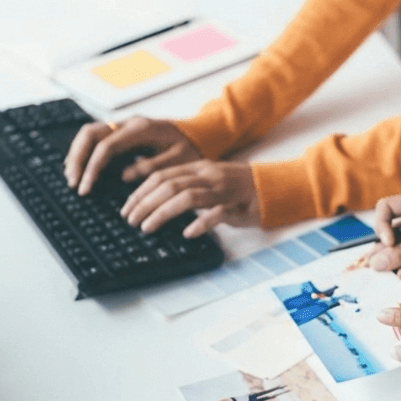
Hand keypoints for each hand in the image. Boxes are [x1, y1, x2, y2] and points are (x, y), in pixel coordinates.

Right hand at [64, 116, 201, 194]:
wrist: (199, 134)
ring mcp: (124, 125)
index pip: (106, 147)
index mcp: (141, 129)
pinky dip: (86, 151)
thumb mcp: (178, 161)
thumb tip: (124, 176)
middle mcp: (129, 123)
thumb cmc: (190, 149)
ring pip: (90, 133)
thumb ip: (152, 167)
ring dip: (78, 154)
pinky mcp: (123, 131)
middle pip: (90, 134)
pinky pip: (97, 137)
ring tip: (72, 177)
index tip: (86, 188)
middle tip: (73, 182)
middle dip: (78, 158)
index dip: (92, 168)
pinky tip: (82, 167)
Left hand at [121, 160, 258, 236]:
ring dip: (162, 212)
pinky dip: (201, 223)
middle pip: (169, 185)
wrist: (273, 188)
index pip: (162, 175)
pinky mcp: (237, 206)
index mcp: (198, 168)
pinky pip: (217, 213)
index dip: (140, 191)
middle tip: (130, 220)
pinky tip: (187, 233)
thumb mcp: (208, 182)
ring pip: (187, 196)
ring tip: (146, 227)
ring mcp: (223, 190)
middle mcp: (208, 175)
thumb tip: (155, 201)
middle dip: (145, 202)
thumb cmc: (238, 190)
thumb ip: (186, 187)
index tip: (127, 208)